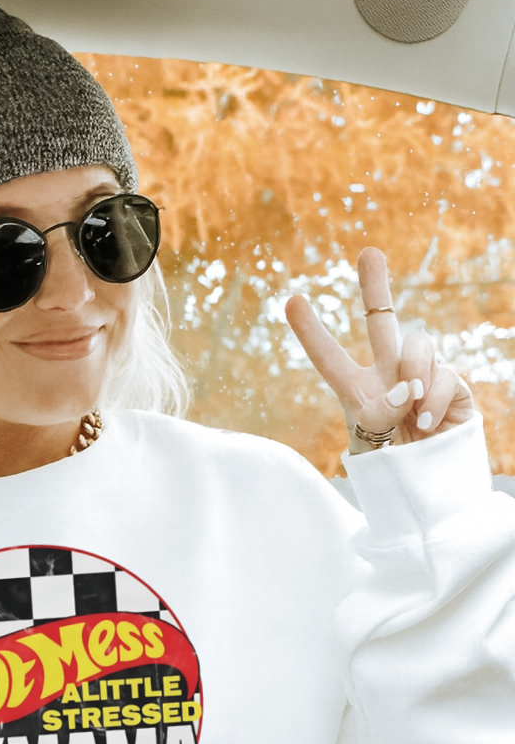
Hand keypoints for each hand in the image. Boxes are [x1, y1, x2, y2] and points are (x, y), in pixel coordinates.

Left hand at [285, 247, 475, 451]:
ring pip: (417, 345)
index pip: (330, 357)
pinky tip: (426, 424)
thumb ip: (378, 416)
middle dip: (376, 287)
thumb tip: (406, 387)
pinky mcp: (452, 386)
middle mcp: (389, 376)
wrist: (430, 490)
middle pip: (382, 322)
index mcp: (357, 390)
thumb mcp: (370, 447)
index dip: (311, 331)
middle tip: (368, 253)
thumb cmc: (391, 470)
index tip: (291, 301)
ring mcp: (422, 378)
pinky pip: (444, 375)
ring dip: (412, 372)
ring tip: (410, 408)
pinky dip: (433, 399)